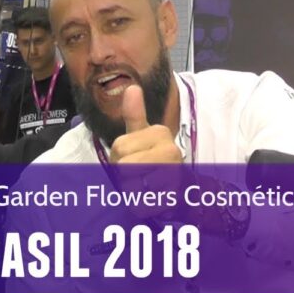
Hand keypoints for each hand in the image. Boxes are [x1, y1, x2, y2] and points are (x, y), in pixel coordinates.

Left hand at [109, 85, 181, 217]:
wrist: (173, 191)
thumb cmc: (151, 162)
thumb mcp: (141, 136)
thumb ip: (135, 115)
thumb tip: (132, 87)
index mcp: (160, 133)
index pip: (119, 147)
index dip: (119, 157)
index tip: (134, 158)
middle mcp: (171, 151)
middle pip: (123, 165)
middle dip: (124, 175)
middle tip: (139, 175)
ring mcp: (174, 174)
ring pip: (130, 184)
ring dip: (131, 191)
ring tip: (145, 187)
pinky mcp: (173, 198)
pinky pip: (140, 203)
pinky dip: (139, 205)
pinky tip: (151, 200)